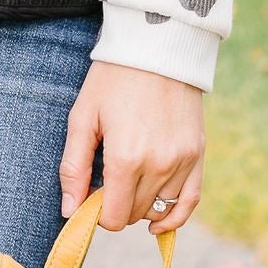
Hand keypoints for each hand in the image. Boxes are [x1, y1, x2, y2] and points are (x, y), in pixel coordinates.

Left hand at [59, 61, 205, 234]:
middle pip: (134, 215)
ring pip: (159, 210)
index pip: (113, 218)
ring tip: (128, 180)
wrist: (158, 46)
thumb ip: (73, 168)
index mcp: (126, 159)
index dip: (97, 212)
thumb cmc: (112, 79)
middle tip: (106, 179)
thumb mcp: (82, 118)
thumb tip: (69, 212)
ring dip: (140, 205)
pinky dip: (174, 216)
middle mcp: (158, 165)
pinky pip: (190, 202)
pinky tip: (157, 221)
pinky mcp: (198, 154)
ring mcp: (183, 161)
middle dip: (116, 205)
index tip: (90, 193)